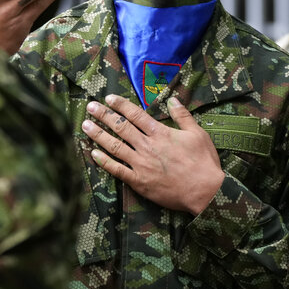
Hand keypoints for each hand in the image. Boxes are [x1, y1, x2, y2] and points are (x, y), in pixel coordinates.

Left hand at [81, 94, 224, 215]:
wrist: (204, 191)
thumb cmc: (203, 162)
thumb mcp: (197, 133)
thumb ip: (183, 116)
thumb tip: (173, 99)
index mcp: (160, 133)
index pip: (135, 115)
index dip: (120, 105)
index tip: (108, 98)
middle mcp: (147, 146)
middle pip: (120, 127)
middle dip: (103, 115)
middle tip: (89, 106)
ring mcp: (141, 164)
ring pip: (114, 146)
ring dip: (98, 135)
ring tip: (85, 125)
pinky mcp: (139, 181)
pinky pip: (117, 170)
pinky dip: (104, 161)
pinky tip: (93, 154)